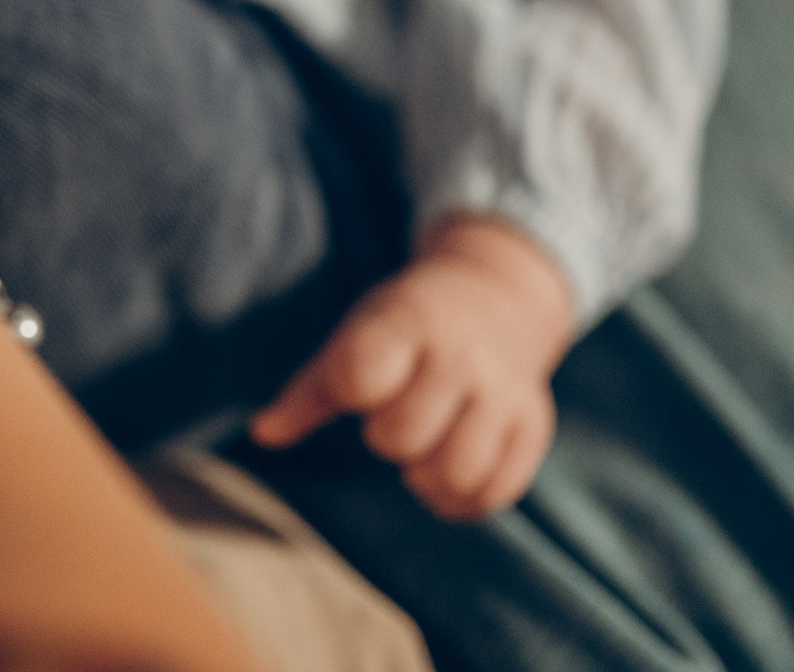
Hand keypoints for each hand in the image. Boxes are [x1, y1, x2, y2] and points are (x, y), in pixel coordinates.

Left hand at [249, 216, 573, 519]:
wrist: (496, 295)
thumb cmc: (407, 325)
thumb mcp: (356, 336)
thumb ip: (310, 390)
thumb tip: (261, 435)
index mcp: (408, 321)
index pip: (363, 373)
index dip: (352, 389)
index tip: (360, 383)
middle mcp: (462, 354)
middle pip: (402, 438)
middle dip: (386, 437)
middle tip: (394, 414)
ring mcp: (504, 391)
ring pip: (455, 474)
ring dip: (426, 477)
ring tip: (422, 453)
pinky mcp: (532, 425)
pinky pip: (495, 492)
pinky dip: (464, 498)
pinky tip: (450, 470)